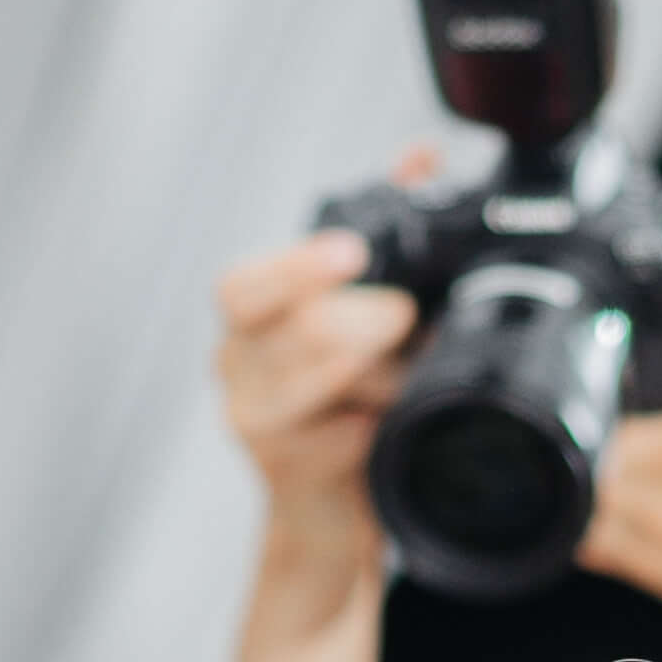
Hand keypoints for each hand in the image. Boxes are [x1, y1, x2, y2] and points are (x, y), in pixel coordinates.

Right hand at [214, 224, 415, 549]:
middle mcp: (239, 364)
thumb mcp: (370, 306)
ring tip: (408, 377)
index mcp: (252, 315)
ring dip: (377, 375)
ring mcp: (254, 423)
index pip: (243, 285)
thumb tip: (422, 155)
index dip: (297, 267)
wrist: (337, 506)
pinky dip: (370, 428)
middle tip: (408, 322)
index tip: (353, 251)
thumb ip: (389, 227)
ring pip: (311, 384)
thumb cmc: (354, 394)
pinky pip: (333, 441)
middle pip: (292, 330)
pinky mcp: (282, 475)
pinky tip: (385, 426)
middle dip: (365, 323)